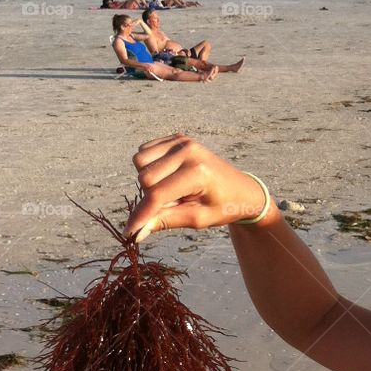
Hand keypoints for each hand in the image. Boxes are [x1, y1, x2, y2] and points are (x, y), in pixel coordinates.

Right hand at [123, 134, 267, 243]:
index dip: (142, 214)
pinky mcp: (176, 138)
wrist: (241, 189)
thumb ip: (166, 221)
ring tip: (173, 189)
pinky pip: (145, 152)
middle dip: (151, 197)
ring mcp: (182, 141)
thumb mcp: (197, 219)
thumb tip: (136, 232)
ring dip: (149, 180)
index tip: (129, 231)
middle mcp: (188, 151)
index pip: (158, 195)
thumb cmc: (222, 207)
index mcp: (197, 172)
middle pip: (144, 178)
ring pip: (140, 162)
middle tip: (174, 204)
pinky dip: (150, 167)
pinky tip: (169, 176)